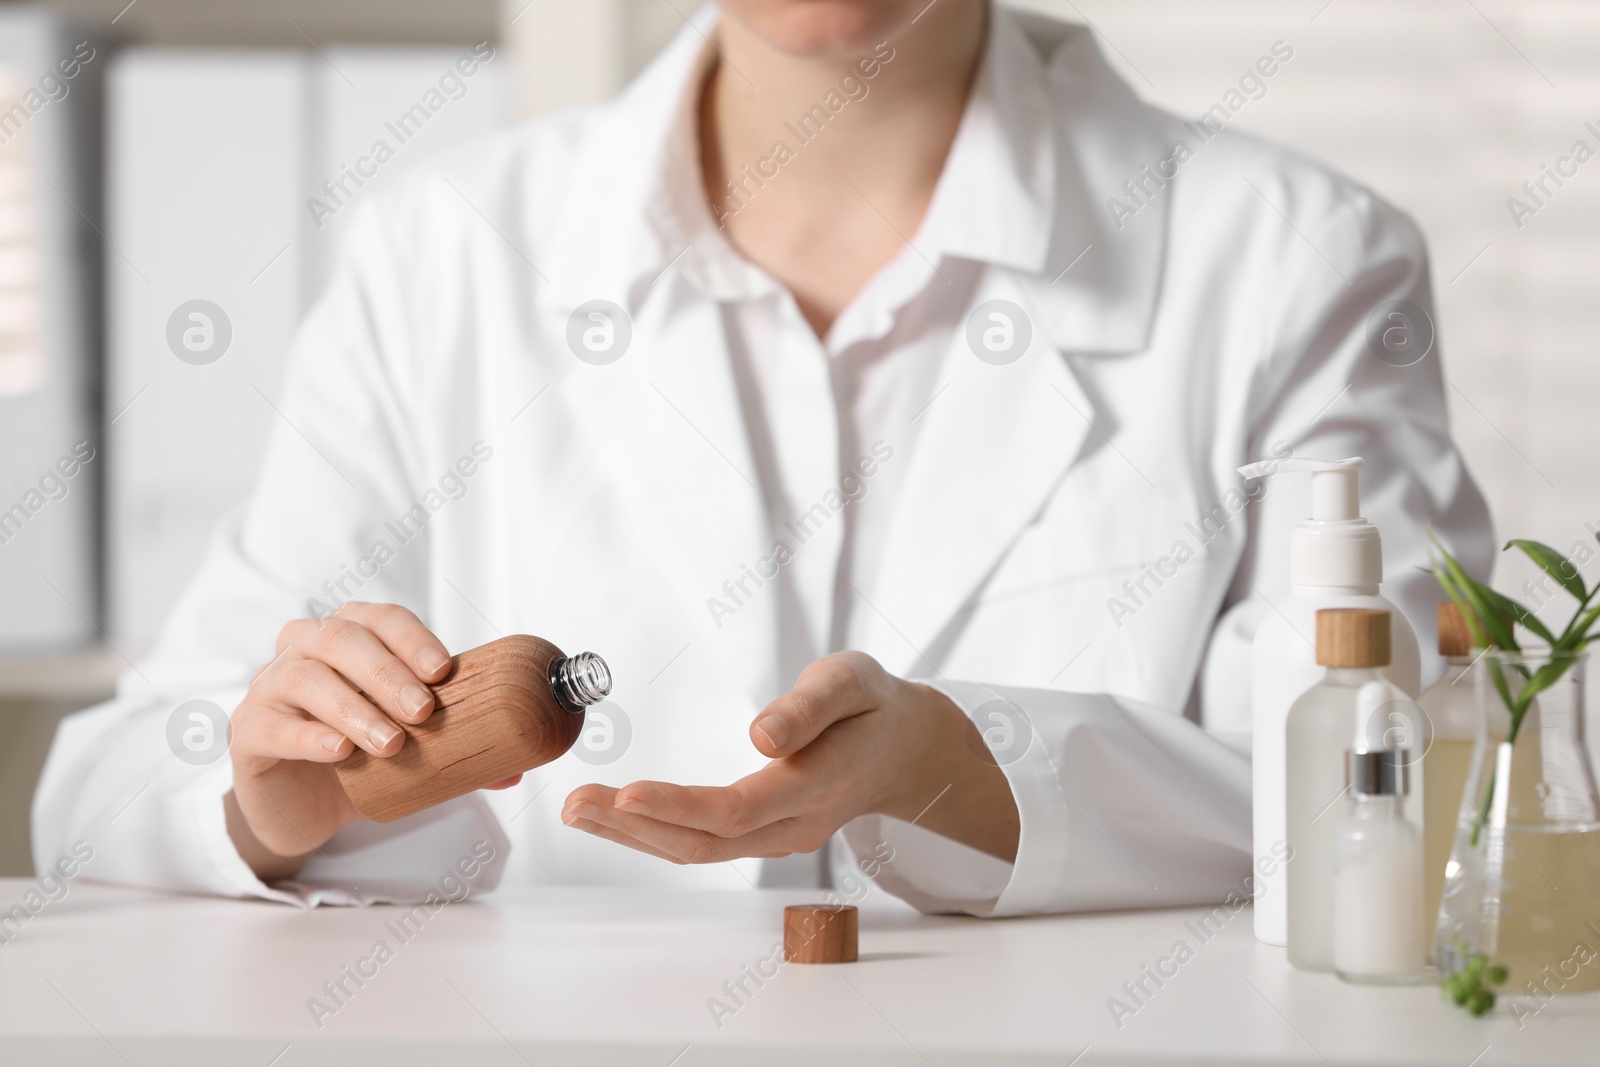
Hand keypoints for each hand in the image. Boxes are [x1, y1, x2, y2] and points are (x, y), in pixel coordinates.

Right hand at [225, 602, 520, 878]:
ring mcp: (270, 686)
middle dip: (387, 671)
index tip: (443, 671)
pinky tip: (340, 753)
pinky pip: (272, 724)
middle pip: (342, 638)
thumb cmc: (360, 756)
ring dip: (354, 707)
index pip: (383, 619)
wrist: (302, 805)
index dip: (413, 638)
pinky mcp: (249, 731)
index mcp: (351, 636)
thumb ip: (460, 750)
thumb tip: (516, 767)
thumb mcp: (412, 748)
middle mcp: (305, 649)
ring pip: (306, 677)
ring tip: (390, 743)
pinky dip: (309, 736)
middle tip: (423, 710)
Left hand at [561, 651, 1019, 865]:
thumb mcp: (853, 682)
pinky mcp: (763, 834)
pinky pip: (703, 843)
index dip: (677, 806)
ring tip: (577, 809)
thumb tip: (761, 736)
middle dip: (633, 827)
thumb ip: (810, 707)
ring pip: (698, 850)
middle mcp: (794, 824)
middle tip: (573, 802)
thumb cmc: (871, 706)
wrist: (904, 748)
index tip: (624, 792)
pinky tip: (615, 815)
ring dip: (633, 835)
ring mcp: (778, 837)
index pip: (737, 809)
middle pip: (705, 841)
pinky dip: (652, 833)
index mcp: (816, 785)